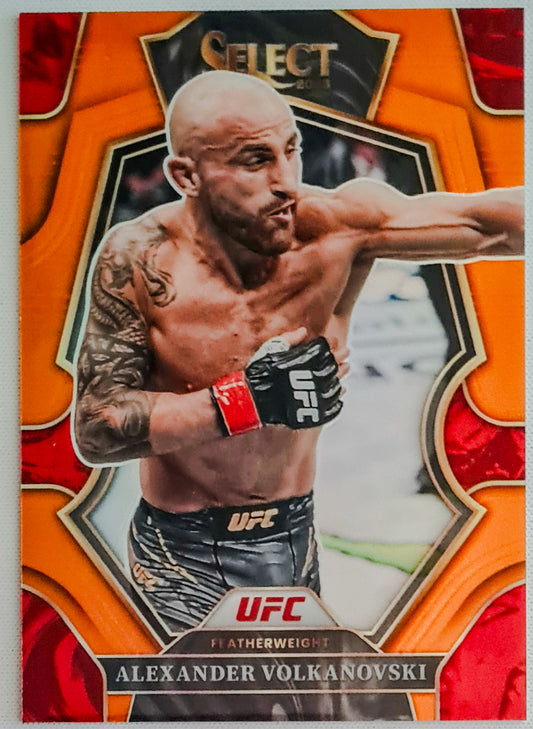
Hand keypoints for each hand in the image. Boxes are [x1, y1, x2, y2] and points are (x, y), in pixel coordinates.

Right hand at [211, 328, 344, 434]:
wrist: (251, 399)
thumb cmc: (260, 372)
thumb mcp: (271, 349)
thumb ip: (289, 339)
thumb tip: (304, 331)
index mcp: (303, 360)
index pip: (325, 349)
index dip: (332, 344)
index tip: (336, 342)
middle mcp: (312, 376)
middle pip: (333, 365)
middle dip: (341, 358)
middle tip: (346, 354)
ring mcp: (314, 396)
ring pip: (335, 384)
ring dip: (342, 376)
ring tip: (346, 370)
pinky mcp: (313, 412)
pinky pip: (332, 406)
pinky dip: (338, 400)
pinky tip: (340, 394)